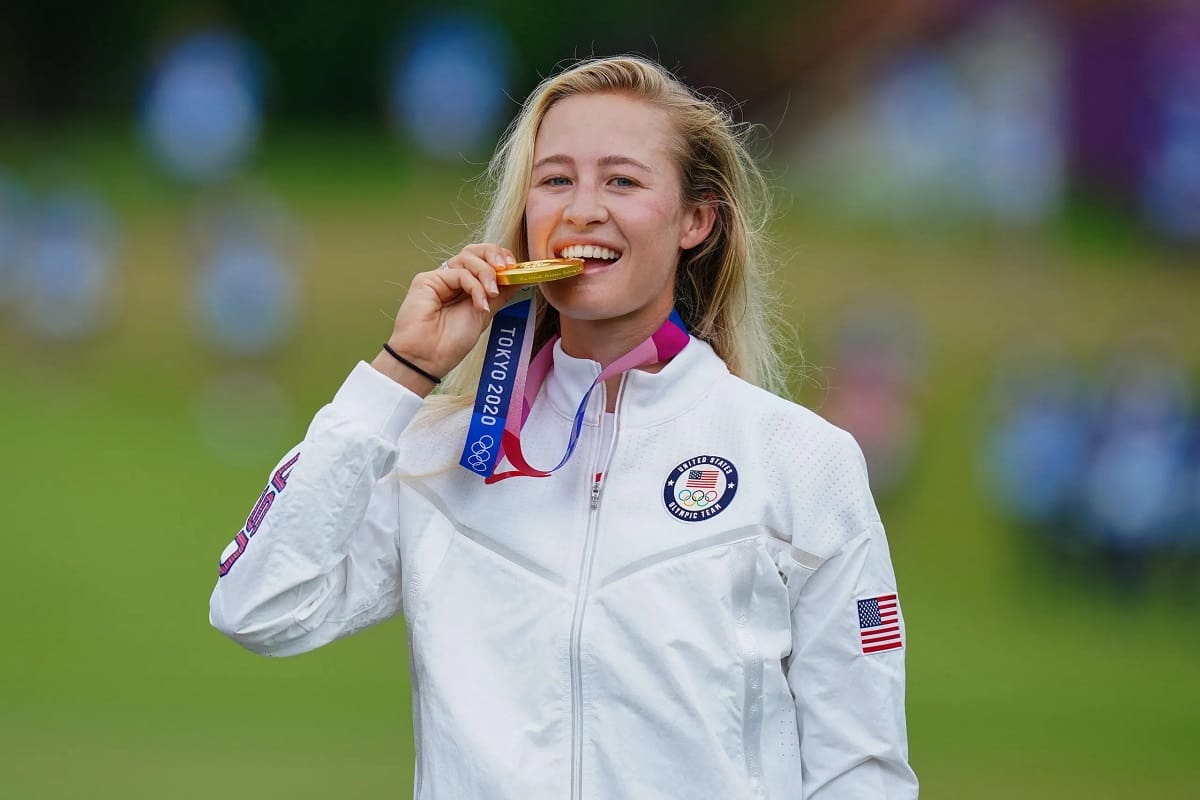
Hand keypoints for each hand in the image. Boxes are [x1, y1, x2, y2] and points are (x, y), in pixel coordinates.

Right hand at [372, 244, 519, 394]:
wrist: (429, 359)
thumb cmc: (451, 343)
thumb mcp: (485, 314)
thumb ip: (500, 294)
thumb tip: (521, 278)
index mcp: (466, 286)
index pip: (484, 260)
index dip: (501, 258)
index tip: (517, 269)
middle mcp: (452, 279)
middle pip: (474, 250)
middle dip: (495, 254)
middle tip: (507, 268)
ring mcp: (440, 278)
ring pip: (467, 257)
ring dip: (486, 273)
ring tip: (491, 294)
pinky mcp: (427, 280)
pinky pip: (459, 273)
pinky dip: (475, 287)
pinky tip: (480, 304)